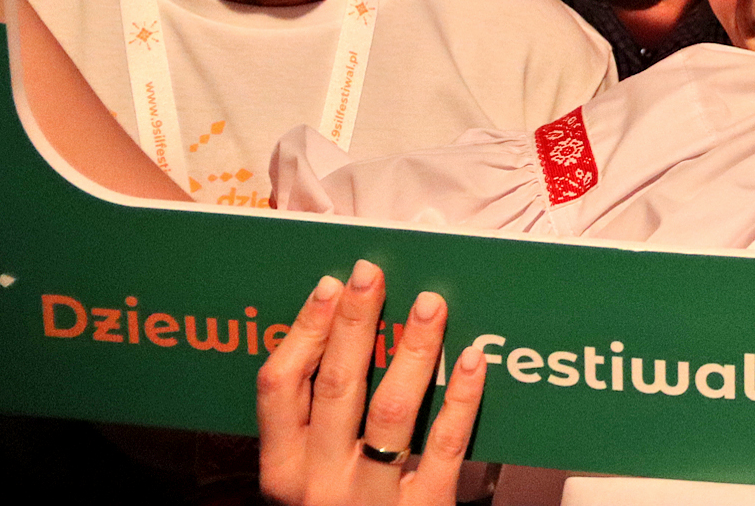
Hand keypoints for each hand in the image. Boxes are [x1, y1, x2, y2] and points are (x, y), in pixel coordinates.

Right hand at [258, 259, 486, 505]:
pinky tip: (476, 358)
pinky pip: (445, 445)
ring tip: (432, 303)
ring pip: (391, 409)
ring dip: (413, 349)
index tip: (329, 284)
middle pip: (336, 386)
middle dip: (355, 322)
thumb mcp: (307, 476)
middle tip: (374, 272)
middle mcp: (319, 484)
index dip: (304, 330)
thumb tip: (338, 332)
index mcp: (282, 471)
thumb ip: (314, 421)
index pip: (278, 388)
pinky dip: (461, 397)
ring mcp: (371, 500)